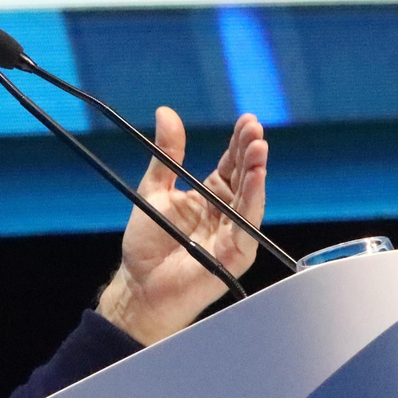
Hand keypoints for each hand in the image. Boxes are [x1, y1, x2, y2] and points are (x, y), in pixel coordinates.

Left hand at [97, 109, 267, 345]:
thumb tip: (166, 112)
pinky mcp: (236, 254)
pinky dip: (253, 200)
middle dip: (251, 151)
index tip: (247, 120)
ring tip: (259, 147)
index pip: (231, 165)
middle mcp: (226, 213)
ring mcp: (233, 234)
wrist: (138, 285)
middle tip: (254, 127)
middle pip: (245, 177)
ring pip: (251, 197)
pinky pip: (247, 225)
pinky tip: (256, 178)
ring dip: (257, 172)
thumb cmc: (146, 244)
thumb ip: (166, 153)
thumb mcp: (155, 189)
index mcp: (209, 196)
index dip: (239, 143)